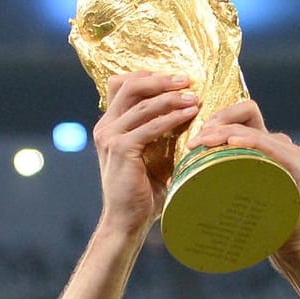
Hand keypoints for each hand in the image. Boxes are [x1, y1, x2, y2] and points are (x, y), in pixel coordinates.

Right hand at [94, 71, 200, 231]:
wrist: (128, 221)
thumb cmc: (143, 192)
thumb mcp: (150, 155)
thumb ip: (157, 132)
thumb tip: (187, 110)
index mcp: (109, 125)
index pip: (124, 85)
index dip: (149, 76)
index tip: (176, 78)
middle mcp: (105, 127)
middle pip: (130, 85)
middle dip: (161, 79)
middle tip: (187, 79)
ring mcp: (110, 136)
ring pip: (142, 103)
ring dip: (171, 97)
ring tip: (194, 97)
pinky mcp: (120, 148)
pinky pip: (150, 125)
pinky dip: (172, 118)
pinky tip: (189, 115)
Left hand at [189, 98, 299, 256]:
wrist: (289, 243)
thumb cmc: (258, 220)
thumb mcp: (232, 193)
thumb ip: (210, 179)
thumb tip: (172, 179)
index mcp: (260, 145)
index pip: (240, 114)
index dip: (217, 116)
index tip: (194, 135)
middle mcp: (276, 143)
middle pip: (247, 113)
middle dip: (217, 122)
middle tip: (195, 141)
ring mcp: (287, 154)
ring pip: (255, 130)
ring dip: (228, 132)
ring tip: (207, 142)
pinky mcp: (296, 167)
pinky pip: (274, 148)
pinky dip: (253, 142)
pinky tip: (235, 144)